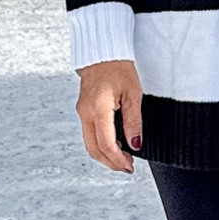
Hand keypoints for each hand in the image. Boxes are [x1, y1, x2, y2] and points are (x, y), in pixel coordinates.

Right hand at [76, 59, 143, 173]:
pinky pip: (89, 133)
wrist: (102, 52)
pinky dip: (101, 143)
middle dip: (110, 162)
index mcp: (98, 109)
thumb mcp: (133, 94)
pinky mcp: (83, 110)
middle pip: (94, 149)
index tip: (130, 166)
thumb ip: (134, 121)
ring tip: (123, 158)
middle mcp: (85, 113)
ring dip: (105, 155)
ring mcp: (82, 112)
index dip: (118, 159)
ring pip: (89, 144)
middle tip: (127, 167)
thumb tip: (136, 144)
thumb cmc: (118, 68)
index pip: (105, 144)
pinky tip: (115, 144)